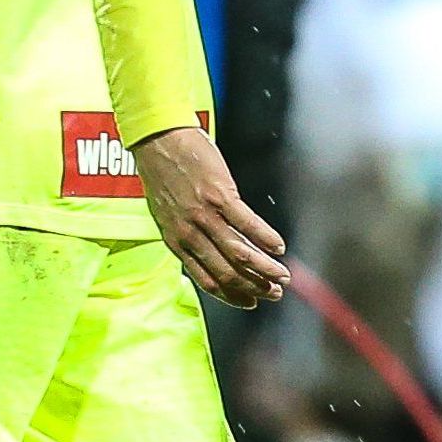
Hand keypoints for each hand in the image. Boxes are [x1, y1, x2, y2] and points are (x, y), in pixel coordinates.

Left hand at [133, 125, 288, 306]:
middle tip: (276, 292)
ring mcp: (204, 216)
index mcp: (176, 242)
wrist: (157, 139)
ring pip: (239, 253)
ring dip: (265, 269)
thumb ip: (187, 235)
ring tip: (283, 275)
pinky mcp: (219, 195)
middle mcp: (189, 234)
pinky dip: (266, 238)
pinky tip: (280, 246)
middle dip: (255, 287)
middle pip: (227, 272)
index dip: (233, 295)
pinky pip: (247, 224)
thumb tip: (212, 252)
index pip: (207, 280)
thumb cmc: (162, 173)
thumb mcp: (167, 213)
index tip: (252, 302)